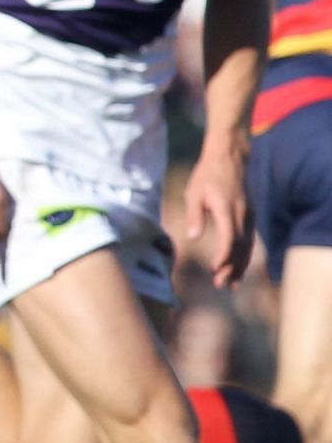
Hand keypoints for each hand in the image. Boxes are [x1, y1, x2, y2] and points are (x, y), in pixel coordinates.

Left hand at [184, 139, 251, 287]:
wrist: (229, 158)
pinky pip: (249, 240)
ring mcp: (248, 216)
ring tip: (231, 284)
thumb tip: (192, 237)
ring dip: (240, 266)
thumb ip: (194, 215)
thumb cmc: (207, 175)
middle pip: (240, 247)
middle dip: (231, 268)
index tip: (214, 269)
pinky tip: (238, 268)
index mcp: (228, 210)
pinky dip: (244, 255)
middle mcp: (242, 215)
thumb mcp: (194, 193)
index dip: (223, 257)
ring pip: (248, 246)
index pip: (230, 239)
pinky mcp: (249, 215)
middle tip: (220, 285)